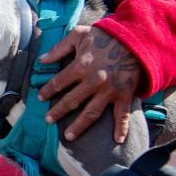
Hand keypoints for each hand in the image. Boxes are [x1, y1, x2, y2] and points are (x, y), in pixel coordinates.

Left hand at [36, 26, 140, 143]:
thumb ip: (59, 48)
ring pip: (91, 113)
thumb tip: (41, 60)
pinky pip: (122, 114)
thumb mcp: (79, 34)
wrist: (136, 37)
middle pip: (71, 101)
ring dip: (79, 126)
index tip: (40, 98)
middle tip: (48, 121)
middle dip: (58, 112)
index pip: (59, 82)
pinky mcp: (124, 94)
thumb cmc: (106, 35)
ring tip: (69, 136)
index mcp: (80, 66)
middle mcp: (93, 81)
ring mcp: (109, 90)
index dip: (47, 91)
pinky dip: (121, 128)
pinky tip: (117, 140)